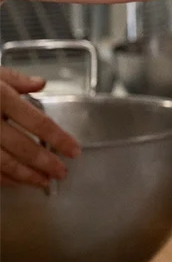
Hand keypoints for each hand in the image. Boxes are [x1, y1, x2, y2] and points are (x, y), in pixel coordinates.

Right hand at [1, 70, 81, 186]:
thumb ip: (14, 79)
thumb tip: (41, 83)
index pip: (37, 122)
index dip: (59, 139)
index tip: (74, 151)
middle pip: (23, 146)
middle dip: (46, 163)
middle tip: (62, 173)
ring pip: (3, 163)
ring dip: (25, 175)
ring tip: (43, 182)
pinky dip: (1, 178)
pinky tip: (14, 181)